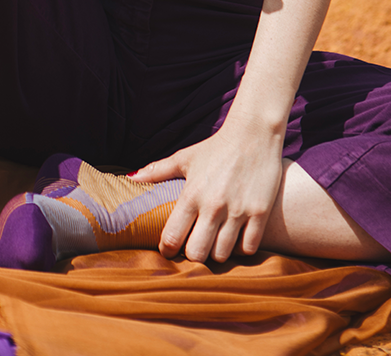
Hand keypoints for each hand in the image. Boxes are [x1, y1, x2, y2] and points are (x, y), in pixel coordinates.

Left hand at [132, 121, 283, 262]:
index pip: (172, 236)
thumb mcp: (185, 157)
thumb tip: (130, 177)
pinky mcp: (259, 213)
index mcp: (191, 194)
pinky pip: (248, 248)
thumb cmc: (215, 147)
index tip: (169, 249)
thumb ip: (158, 171)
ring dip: (217, 253)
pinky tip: (236, 238)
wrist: (253, 133)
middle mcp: (213, 205)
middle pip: (197, 254)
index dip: (168, 249)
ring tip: (215, 243)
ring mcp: (238, 210)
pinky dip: (241, 249)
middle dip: (193, 256)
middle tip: (194, 248)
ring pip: (223, 255)